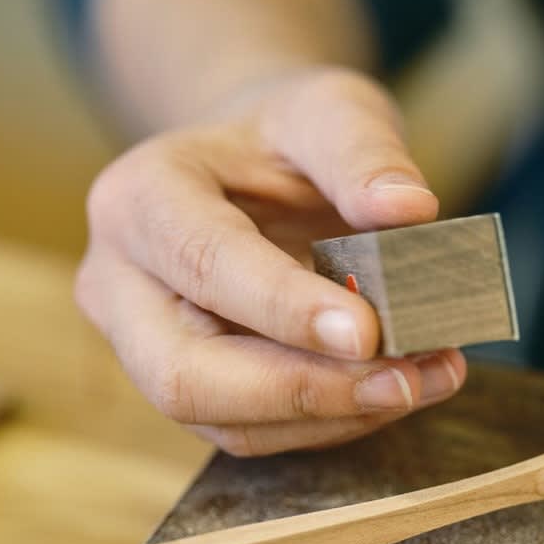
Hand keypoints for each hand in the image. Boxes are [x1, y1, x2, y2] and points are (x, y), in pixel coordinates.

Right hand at [74, 66, 466, 454]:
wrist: (255, 169)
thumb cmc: (287, 137)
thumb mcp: (330, 110)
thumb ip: (364, 152)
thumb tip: (409, 210)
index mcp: (137, 199)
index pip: (202, 263)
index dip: (282, 307)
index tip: (368, 331)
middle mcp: (119, 284)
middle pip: (185, 374)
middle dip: (301, 391)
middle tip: (402, 381)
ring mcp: (145, 348)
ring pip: (222, 420)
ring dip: (331, 415)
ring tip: (424, 380)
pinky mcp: (190, 390)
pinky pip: (255, 432)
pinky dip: (334, 421)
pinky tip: (401, 388)